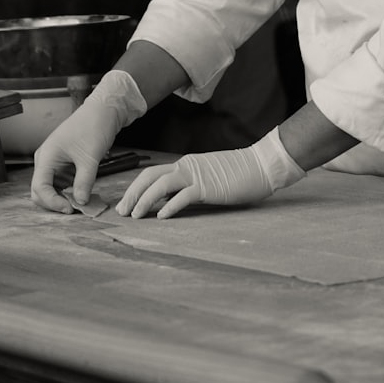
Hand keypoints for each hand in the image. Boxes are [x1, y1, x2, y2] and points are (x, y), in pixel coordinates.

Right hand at [30, 70, 145, 211]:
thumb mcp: (90, 158)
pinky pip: (61, 185)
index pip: (39, 187)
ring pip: (50, 190)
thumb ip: (84, 182)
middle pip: (40, 191)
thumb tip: (80, 203)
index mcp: (46, 156)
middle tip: (74, 210)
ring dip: (62, 199)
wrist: (103, 112)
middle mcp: (45, 161)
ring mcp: (53, 164)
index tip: (70, 209)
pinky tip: (82, 196)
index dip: (52, 202)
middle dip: (54, 203)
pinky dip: (69, 193)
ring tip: (80, 205)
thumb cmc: (93, 127)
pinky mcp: (64, 165)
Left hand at [116, 127, 305, 218]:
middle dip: (132, 194)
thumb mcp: (207, 179)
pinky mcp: (208, 187)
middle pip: (149, 177)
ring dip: (144, 200)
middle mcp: (186, 167)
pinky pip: (183, 196)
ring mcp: (196, 176)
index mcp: (185, 165)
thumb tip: (170, 201)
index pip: (151, 174)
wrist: (261, 165)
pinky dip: (169, 206)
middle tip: (122, 212)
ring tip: (135, 215)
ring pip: (161, 185)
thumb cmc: (238, 174)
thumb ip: (188, 187)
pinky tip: (161, 216)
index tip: (126, 204)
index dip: (135, 188)